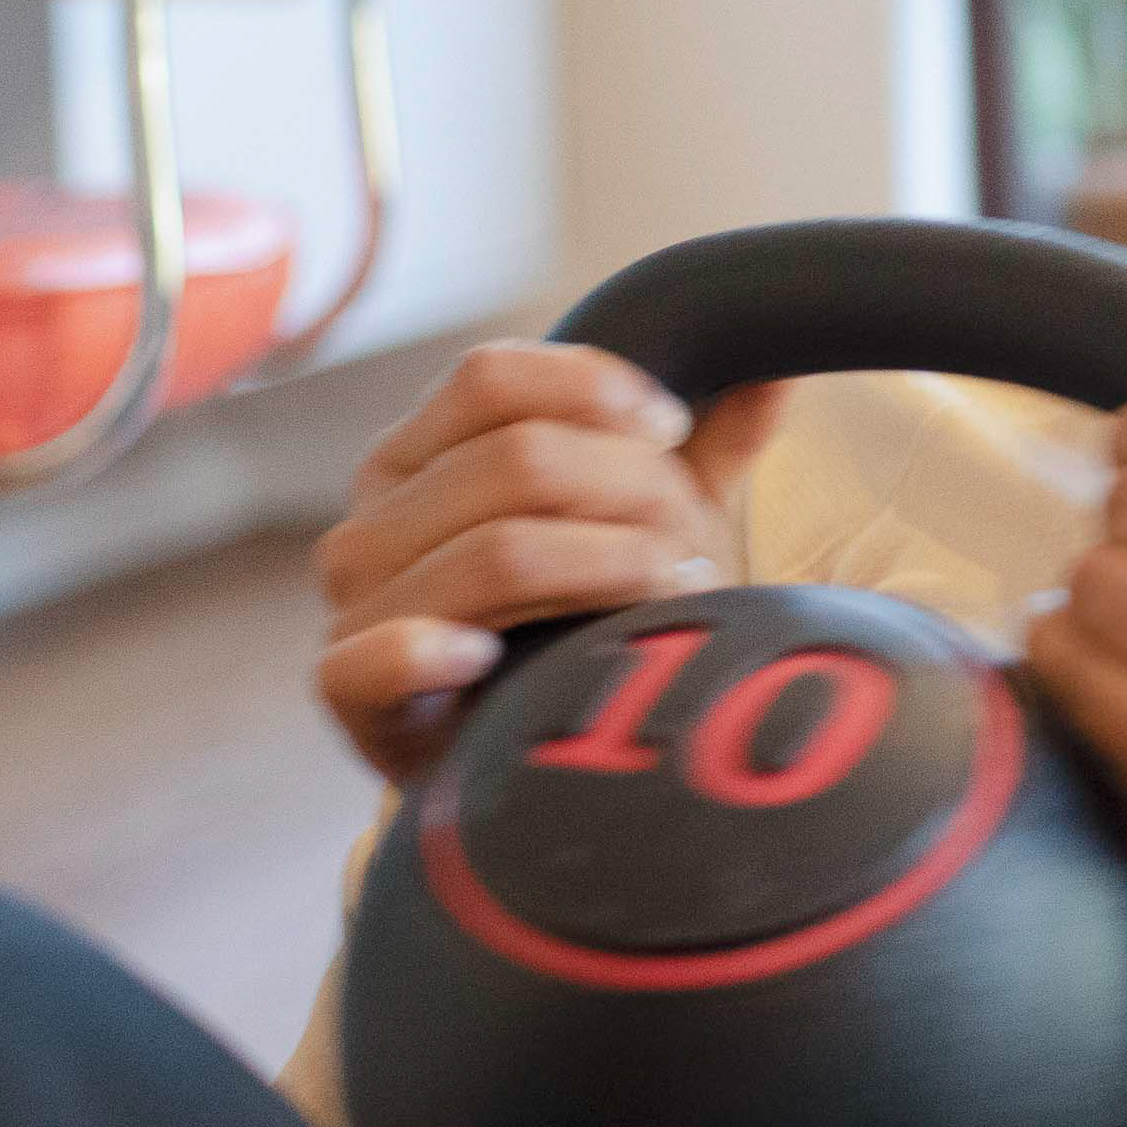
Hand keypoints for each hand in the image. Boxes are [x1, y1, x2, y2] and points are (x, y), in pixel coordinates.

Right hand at [311, 342, 788, 784]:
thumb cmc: (581, 622)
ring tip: (671, 599)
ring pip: (496, 551)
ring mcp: (354, 603)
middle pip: (515, 460)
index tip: (675, 429)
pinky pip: (374, 658)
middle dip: (633, 493)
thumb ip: (700, 450)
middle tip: (695, 544)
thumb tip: (780, 366)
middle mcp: (372, 517)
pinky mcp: (347, 691)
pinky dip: (434, 650)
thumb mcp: (639, 525)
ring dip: (608, 570)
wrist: (523, 760)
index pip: (490, 379)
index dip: (595, 390)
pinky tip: (492, 660)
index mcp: (419, 454)